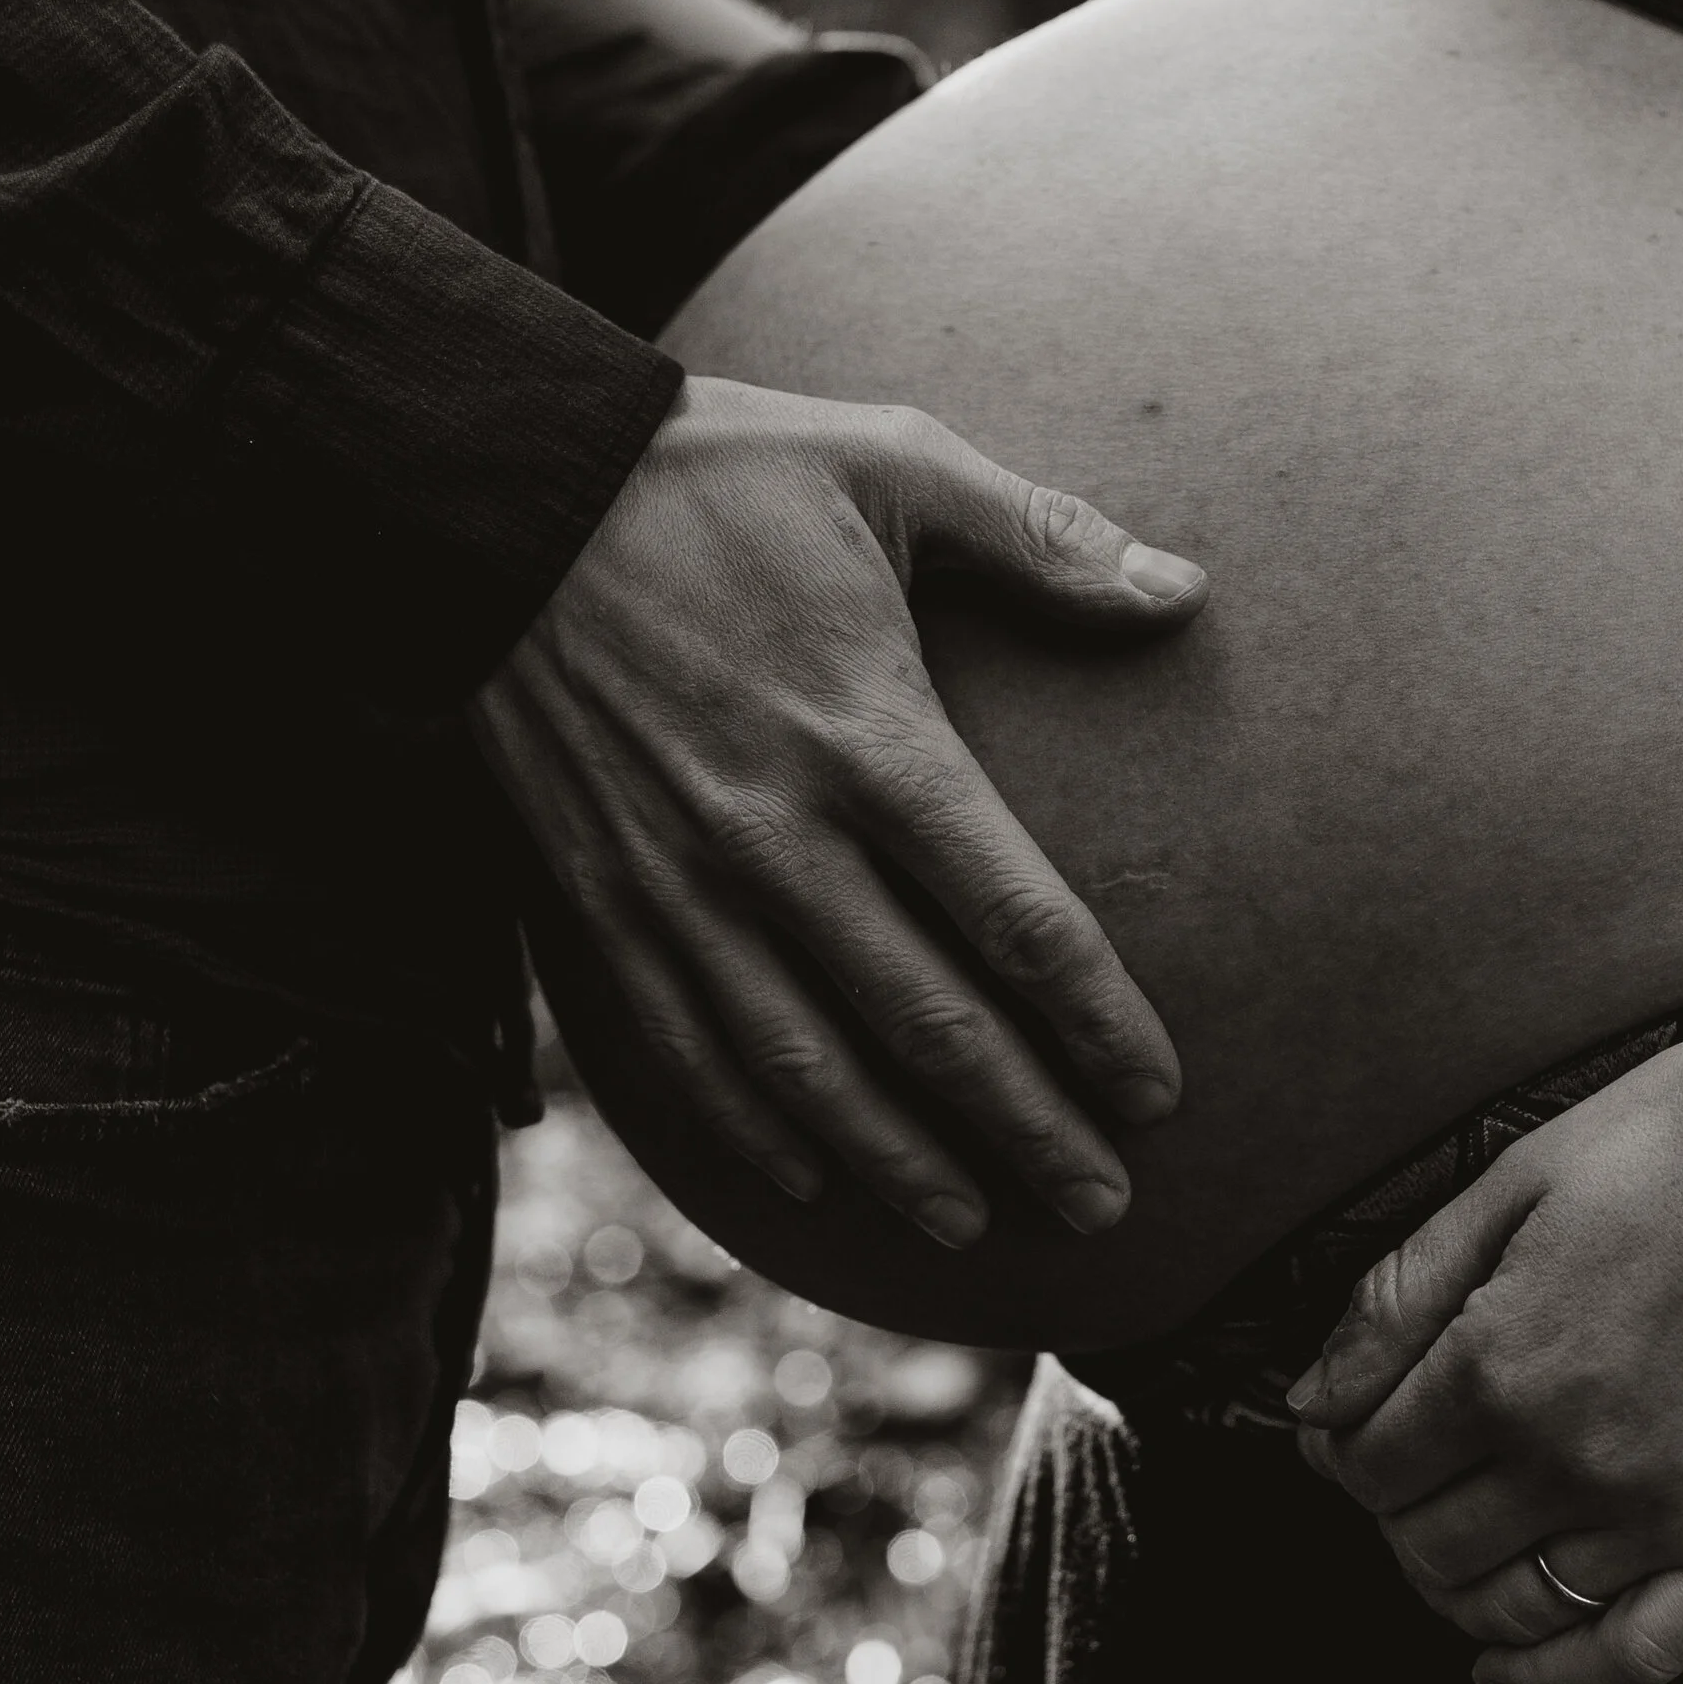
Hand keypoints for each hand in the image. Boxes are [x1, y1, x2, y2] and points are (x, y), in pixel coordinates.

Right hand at [471, 371, 1206, 1247]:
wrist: (494, 499)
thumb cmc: (711, 476)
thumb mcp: (889, 461)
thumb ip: (1043, 539)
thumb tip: (1188, 591)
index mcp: (871, 739)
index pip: (1016, 920)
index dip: (1097, 1021)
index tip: (1159, 1092)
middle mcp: (779, 838)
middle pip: (930, 1027)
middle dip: (1026, 1128)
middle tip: (1100, 1204)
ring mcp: (680, 886)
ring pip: (809, 1067)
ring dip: (900, 1158)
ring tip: (975, 1222)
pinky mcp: (599, 903)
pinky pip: (685, 1049)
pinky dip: (753, 1128)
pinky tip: (811, 1175)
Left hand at [1287, 996, 1682, 1683]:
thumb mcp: (1522, 1175)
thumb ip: (1403, 1296)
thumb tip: (1313, 1397)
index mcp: (1503, 1359)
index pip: (1368, 1459)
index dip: (1342, 1449)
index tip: (1349, 1433)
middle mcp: (1575, 1456)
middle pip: (1425, 1542)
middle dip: (1394, 1514)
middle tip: (1409, 1476)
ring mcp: (1671, 1513)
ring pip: (1511, 1608)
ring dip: (1456, 1590)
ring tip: (1455, 1550)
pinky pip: (1639, 1658)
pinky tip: (1510, 1675)